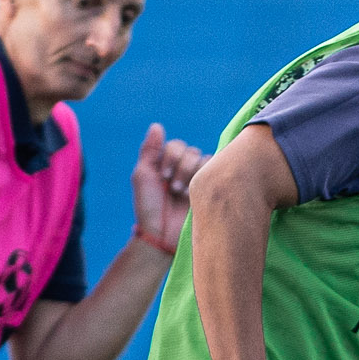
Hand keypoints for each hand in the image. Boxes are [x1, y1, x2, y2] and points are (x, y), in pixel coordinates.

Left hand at [130, 123, 205, 253]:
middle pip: (190, 150)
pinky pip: (215, 170)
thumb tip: (157, 125)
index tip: (163, 176)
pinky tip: (194, 191)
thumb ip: (149, 150)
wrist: (161, 234)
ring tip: (182, 193)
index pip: (176, 145)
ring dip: (191, 174)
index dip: (171, 157)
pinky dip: (205, 176)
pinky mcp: (209, 188)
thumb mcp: (143, 176)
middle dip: (180, 167)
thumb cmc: (148, 207)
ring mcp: (197, 179)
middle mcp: (182, 169)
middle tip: (172, 188)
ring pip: (203, 159)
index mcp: (166, 164)